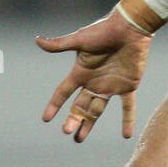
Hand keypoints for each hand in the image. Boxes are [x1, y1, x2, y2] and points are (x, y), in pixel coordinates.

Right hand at [37, 7, 151, 142]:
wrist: (129, 28)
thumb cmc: (104, 30)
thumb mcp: (80, 39)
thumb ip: (60, 44)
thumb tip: (37, 40)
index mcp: (81, 72)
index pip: (63, 92)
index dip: (55, 104)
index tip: (46, 118)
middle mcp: (94, 81)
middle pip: (79, 105)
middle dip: (73, 119)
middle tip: (67, 132)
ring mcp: (110, 85)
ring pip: (98, 110)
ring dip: (89, 124)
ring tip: (80, 138)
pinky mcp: (128, 86)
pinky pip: (127, 106)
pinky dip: (128, 120)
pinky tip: (126, 135)